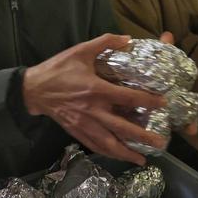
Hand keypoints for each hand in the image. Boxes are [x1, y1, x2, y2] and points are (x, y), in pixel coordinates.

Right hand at [23, 33, 166, 164]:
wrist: (33, 89)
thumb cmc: (58, 69)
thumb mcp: (81, 50)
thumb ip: (105, 42)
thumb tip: (128, 38)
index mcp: (96, 90)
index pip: (128, 97)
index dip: (148, 101)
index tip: (163, 104)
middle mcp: (93, 110)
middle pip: (122, 128)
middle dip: (142, 137)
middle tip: (160, 143)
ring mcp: (84, 124)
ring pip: (109, 143)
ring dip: (126, 153)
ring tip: (142, 160)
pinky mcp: (76, 132)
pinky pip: (95, 146)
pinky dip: (108, 153)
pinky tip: (118, 157)